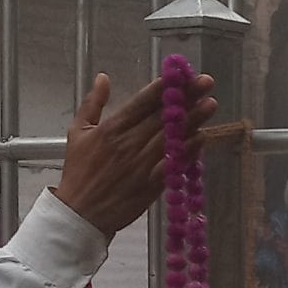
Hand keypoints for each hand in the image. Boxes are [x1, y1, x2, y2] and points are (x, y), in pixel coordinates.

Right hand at [52, 71, 219, 237]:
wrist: (79, 214)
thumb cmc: (78, 172)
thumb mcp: (77, 133)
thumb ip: (92, 104)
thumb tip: (103, 77)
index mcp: (111, 128)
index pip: (143, 102)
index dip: (164, 86)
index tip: (181, 74)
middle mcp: (129, 143)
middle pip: (162, 116)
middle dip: (186, 97)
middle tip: (206, 82)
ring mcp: (142, 164)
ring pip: (172, 137)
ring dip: (193, 120)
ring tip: (210, 104)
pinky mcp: (151, 184)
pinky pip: (173, 163)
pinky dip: (188, 151)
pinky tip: (201, 138)